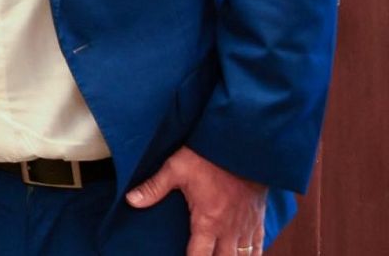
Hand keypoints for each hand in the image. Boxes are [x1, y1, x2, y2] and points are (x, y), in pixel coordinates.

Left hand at [127, 146, 266, 255]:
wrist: (242, 146)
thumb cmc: (208, 157)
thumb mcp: (176, 169)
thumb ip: (154, 188)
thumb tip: (131, 200)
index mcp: (208, 221)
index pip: (199, 255)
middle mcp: (229, 229)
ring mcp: (246, 226)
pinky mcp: (257, 219)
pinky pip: (259, 246)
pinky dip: (253, 255)